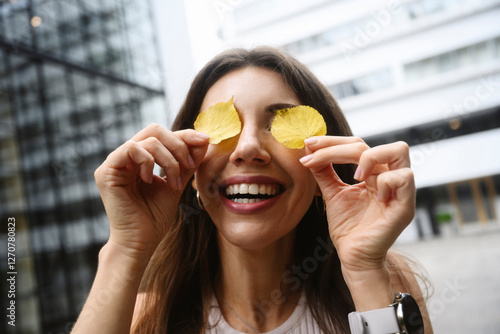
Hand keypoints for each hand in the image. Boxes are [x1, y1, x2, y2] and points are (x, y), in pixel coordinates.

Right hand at [94, 124, 208, 258]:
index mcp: (139, 159)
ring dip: (169, 160)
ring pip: (147, 140)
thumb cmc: (155, 217)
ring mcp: (114, 163)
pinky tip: (151, 180)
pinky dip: (149, 161)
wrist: (140, 242)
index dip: (184, 135)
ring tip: (174, 183)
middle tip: (189, 165)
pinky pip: (131, 149)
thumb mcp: (176, 183)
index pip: (162, 135)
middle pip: (154, 130)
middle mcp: (125, 157)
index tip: (204, 141)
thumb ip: (187, 163)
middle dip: (178, 145)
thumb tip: (203, 139)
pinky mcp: (106, 171)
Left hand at [300, 136, 414, 273]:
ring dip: (369, 157)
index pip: (356, 145)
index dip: (332, 142)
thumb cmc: (347, 227)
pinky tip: (373, 194)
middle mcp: (388, 176)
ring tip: (354, 175)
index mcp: (373, 173)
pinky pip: (403, 177)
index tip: (308, 145)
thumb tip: (309, 148)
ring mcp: (399, 190)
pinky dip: (384, 181)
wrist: (353, 257)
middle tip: (314, 154)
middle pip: (371, 144)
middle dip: (338, 146)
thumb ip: (324, 171)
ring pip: (398, 150)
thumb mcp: (332, 193)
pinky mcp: (405, 206)